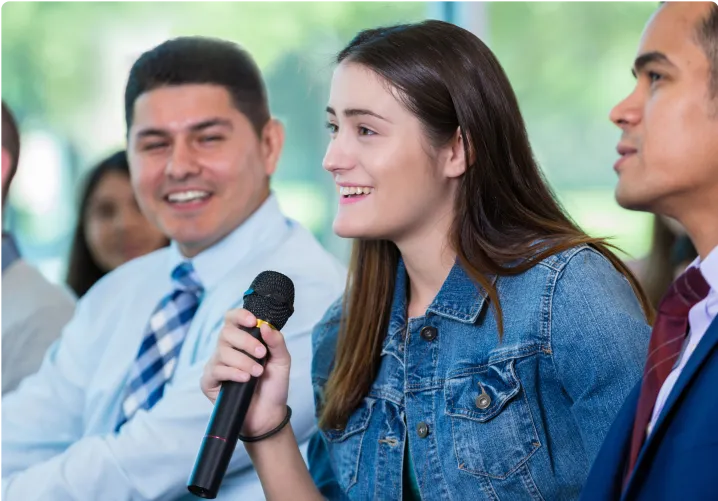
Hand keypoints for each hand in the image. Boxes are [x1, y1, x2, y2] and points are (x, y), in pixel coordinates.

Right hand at [201, 308, 291, 436]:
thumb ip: (276, 342)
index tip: (253, 321)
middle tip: (261, 354)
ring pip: (222, 352)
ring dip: (243, 361)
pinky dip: (233, 373)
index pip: (232, 319)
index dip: (240, 316)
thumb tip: (265, 325)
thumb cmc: (273, 386)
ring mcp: (217, 364)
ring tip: (257, 373)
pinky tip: (245, 379)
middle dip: (246, 342)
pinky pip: (216, 370)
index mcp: (242, 340)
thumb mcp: (282, 361)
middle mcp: (227, 349)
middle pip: (226, 333)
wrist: (268, 414)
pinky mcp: (209, 381)